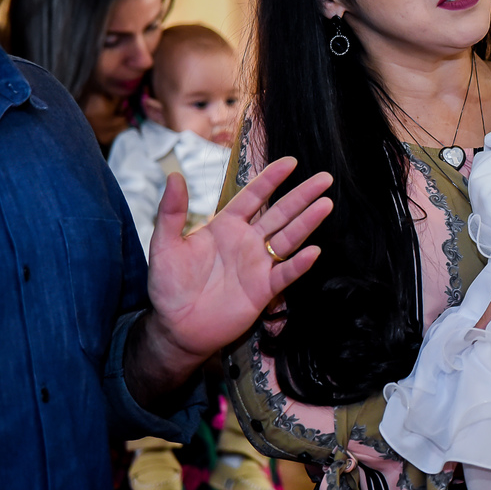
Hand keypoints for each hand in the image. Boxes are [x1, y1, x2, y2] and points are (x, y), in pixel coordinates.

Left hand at [146, 157, 333, 368]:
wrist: (176, 328)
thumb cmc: (168, 286)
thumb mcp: (164, 246)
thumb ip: (171, 212)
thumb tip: (174, 176)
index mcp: (226, 226)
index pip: (253, 197)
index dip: (271, 179)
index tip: (290, 162)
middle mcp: (247, 241)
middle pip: (280, 213)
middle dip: (302, 195)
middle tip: (325, 178)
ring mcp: (258, 265)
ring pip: (288, 238)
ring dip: (307, 222)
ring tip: (326, 204)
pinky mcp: (264, 290)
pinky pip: (285, 274)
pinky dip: (299, 264)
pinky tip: (313, 251)